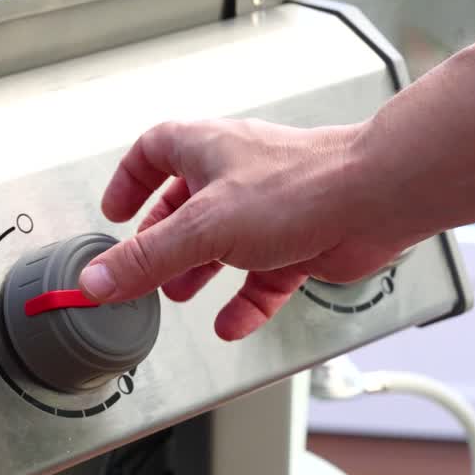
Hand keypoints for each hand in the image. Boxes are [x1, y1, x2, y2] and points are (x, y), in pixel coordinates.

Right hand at [78, 118, 415, 340]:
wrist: (377, 198)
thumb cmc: (300, 186)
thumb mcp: (202, 228)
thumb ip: (147, 259)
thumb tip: (97, 280)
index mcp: (205, 150)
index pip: (152, 152)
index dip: (129, 181)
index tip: (116, 212)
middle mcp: (236, 175)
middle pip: (184, 205)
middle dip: (162, 240)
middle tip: (143, 267)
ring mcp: (270, 209)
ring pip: (223, 242)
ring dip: (198, 271)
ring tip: (179, 293)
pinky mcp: (300, 242)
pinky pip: (263, 276)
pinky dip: (244, 301)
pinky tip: (232, 324)